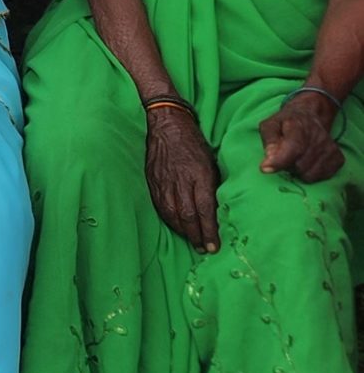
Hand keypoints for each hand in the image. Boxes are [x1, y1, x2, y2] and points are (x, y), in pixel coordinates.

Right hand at [143, 106, 219, 252]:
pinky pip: (160, 206)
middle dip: (197, 235)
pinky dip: (169, 220)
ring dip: (183, 231)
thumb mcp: (211, 161)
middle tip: (204, 248)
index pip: (205, 208)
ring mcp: (164, 180)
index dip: (209, 230)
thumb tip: (219, 209)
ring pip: (172, 213)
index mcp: (199, 173)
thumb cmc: (194, 142)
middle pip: (188, 215)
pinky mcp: (153, 180)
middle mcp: (181, 179)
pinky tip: (176, 226)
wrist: (167, 123)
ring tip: (192, 241)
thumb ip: (213, 185)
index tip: (215, 246)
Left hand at [258, 91, 343, 182]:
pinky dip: (311, 173)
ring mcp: (330, 148)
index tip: (265, 168)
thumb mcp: (270, 125)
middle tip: (285, 156)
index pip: (292, 148)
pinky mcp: (338, 158)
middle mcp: (318, 137)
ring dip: (298, 170)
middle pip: (298, 166)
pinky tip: (308, 161)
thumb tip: (269, 159)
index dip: (279, 161)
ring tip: (296, 158)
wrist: (311, 115)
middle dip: (287, 165)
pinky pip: (321, 177)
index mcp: (299, 126)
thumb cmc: (286, 123)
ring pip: (309, 174)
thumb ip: (269, 141)